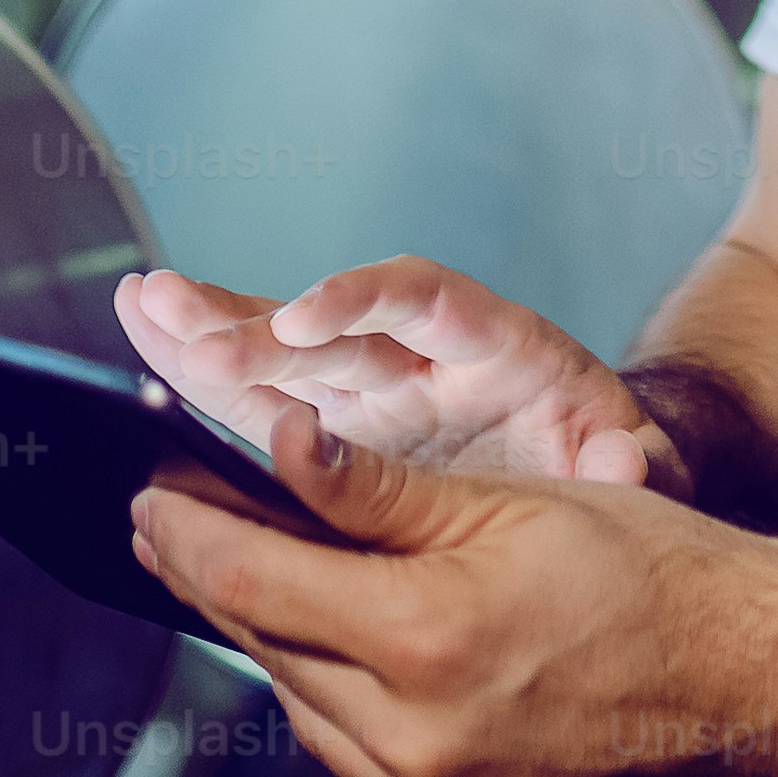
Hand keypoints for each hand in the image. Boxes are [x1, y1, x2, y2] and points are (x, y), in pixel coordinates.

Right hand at [118, 256, 686, 492]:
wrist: (598, 478)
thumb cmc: (615, 465)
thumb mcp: (638, 464)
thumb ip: (632, 462)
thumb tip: (624, 463)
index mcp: (495, 345)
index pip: (422, 298)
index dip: (359, 299)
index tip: (304, 316)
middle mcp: (424, 354)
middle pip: (331, 324)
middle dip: (255, 322)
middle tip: (179, 323)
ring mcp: (376, 388)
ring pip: (283, 353)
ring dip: (210, 334)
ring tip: (139, 309)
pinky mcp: (341, 429)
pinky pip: (264, 400)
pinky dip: (207, 380)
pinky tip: (148, 354)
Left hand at [133, 407, 777, 776]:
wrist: (753, 685)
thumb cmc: (654, 575)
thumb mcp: (510, 503)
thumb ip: (375, 489)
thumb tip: (277, 444)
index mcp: (429, 643)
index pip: (257, 585)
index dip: (190, 535)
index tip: (147, 499)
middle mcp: (423, 747)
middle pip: (273, 655)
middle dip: (223, 585)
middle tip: (182, 529)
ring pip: (312, 723)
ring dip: (282, 653)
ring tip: (261, 585)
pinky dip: (349, 718)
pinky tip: (354, 665)